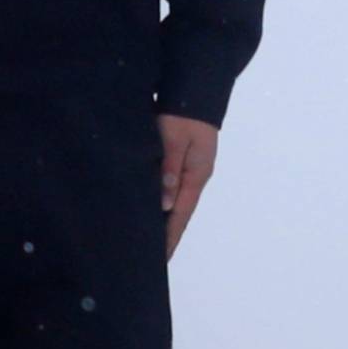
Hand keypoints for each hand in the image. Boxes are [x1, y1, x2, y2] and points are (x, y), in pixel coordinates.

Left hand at [158, 114, 220, 258]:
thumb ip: (169, 169)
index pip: (182, 214)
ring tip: (150, 239)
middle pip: (181, 212)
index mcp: (196, 174)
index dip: (171, 237)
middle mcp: (196, 176)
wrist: (196, 89)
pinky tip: (154, 208)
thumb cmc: (183, 113)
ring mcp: (192, 168)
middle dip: (169, 235)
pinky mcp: (184, 159)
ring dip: (166, 220)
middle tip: (152, 258)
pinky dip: (166, 203)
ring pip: (178, 201)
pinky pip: (174, 188)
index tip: (161, 259)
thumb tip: (165, 204)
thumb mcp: (174, 139)